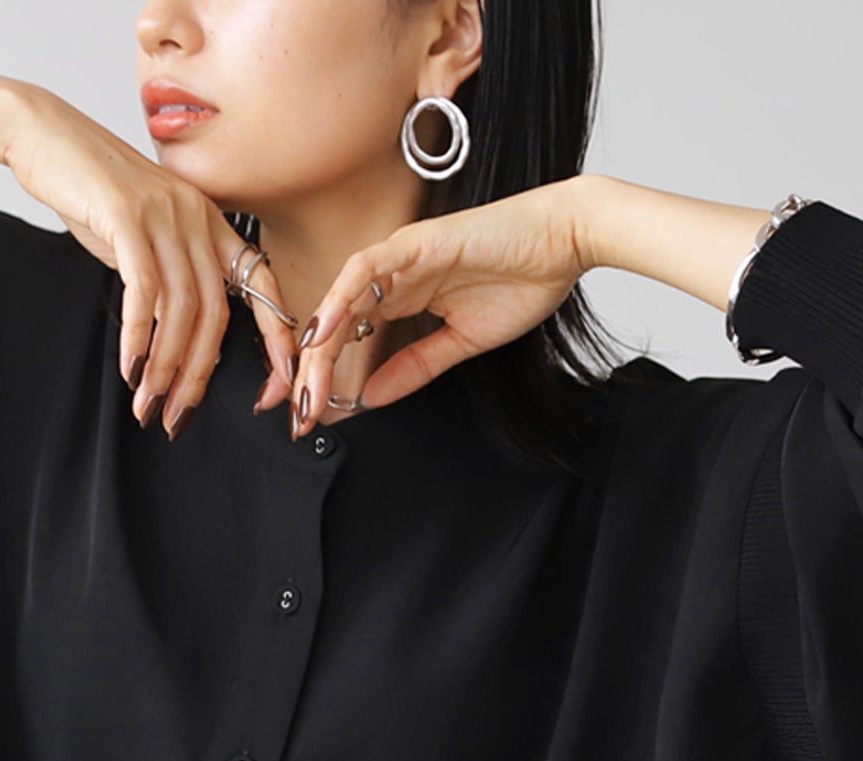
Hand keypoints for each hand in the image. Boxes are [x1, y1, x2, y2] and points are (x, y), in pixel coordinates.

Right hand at [2, 86, 298, 436]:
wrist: (43, 135)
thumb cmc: (90, 192)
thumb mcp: (144, 234)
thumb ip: (169, 274)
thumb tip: (174, 331)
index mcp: (210, 221)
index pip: (260, 282)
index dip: (276, 334)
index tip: (281, 383)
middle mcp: (196, 217)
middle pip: (215, 312)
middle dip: (197, 374)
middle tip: (177, 417)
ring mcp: (164, 215)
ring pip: (181, 310)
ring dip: (164, 366)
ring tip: (148, 405)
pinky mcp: (127, 217)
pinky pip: (145, 292)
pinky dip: (140, 337)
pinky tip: (131, 370)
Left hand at [288, 179, 593, 438]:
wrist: (565, 243)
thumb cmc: (523, 280)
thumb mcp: (461, 343)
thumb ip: (414, 367)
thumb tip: (371, 397)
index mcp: (400, 297)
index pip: (347, 340)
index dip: (323, 377)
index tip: (309, 416)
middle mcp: (392, 276)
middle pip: (334, 325)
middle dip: (311, 373)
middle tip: (297, 415)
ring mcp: (400, 257)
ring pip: (341, 301)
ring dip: (319, 346)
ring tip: (304, 386)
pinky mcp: (415, 243)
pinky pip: (366, 270)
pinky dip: (340, 300)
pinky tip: (322, 331)